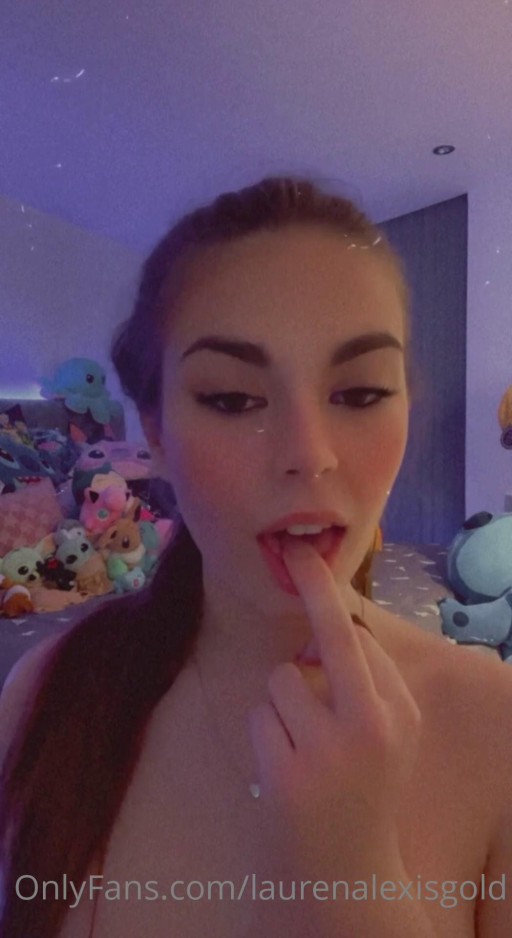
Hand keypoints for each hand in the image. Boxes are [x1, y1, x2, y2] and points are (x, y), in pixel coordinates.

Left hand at [247, 538, 421, 884]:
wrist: (346, 874)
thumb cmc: (362, 790)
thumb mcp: (384, 737)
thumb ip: (365, 684)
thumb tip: (321, 626)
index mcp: (401, 714)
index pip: (361, 641)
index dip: (330, 603)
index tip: (314, 561)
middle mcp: (373, 726)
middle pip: (335, 635)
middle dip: (315, 586)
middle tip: (299, 552)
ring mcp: (329, 751)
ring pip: (283, 678)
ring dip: (282, 702)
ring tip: (301, 745)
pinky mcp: (288, 774)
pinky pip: (261, 715)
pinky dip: (266, 733)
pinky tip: (285, 768)